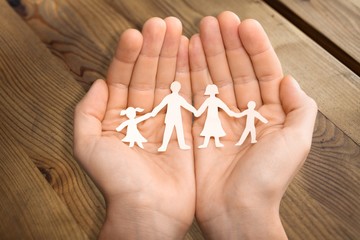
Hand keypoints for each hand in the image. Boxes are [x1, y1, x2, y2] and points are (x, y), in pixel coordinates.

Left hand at [74, 17, 194, 238]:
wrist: (150, 211)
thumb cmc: (118, 183)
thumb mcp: (89, 147)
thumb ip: (87, 113)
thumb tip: (97, 82)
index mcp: (118, 117)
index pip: (123, 78)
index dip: (129, 55)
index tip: (137, 34)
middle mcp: (141, 115)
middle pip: (147, 74)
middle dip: (154, 48)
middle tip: (163, 24)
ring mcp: (165, 120)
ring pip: (168, 81)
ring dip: (172, 56)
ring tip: (177, 31)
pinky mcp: (185, 128)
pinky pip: (187, 97)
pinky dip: (188, 76)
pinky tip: (191, 56)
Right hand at [189, 11, 316, 238]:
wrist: (235, 210)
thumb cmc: (268, 180)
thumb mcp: (297, 142)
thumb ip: (300, 108)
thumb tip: (290, 79)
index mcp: (271, 114)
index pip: (263, 71)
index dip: (254, 47)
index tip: (244, 25)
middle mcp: (245, 113)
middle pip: (236, 70)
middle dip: (227, 43)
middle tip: (217, 20)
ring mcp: (221, 118)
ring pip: (214, 78)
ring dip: (208, 53)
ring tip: (201, 30)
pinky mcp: (200, 127)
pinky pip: (195, 95)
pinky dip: (191, 74)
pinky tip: (188, 55)